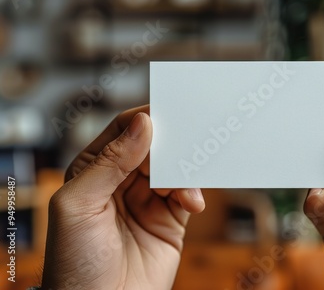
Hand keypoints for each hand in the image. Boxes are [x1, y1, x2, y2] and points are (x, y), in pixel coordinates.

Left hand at [41, 105, 204, 289]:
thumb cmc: (76, 263)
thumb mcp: (80, 205)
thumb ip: (110, 162)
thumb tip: (142, 124)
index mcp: (94, 170)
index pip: (122, 132)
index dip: (143, 120)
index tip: (166, 113)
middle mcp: (122, 181)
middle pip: (153, 146)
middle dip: (170, 145)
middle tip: (187, 142)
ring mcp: (148, 199)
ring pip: (173, 167)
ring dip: (183, 171)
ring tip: (184, 186)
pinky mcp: (171, 217)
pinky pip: (187, 192)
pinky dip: (193, 192)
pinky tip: (191, 203)